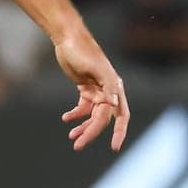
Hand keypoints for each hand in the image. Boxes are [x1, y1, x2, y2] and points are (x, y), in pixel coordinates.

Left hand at [55, 32, 129, 151]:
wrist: (68, 39)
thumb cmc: (82, 51)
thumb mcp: (95, 68)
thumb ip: (106, 86)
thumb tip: (114, 103)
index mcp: (114, 88)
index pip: (120, 115)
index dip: (119, 132)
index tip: (114, 147)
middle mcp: (108, 91)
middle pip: (102, 119)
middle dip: (91, 133)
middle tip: (77, 146)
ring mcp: (97, 91)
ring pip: (92, 116)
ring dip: (83, 127)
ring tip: (71, 137)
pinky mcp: (86, 89)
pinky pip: (83, 108)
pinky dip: (75, 115)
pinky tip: (66, 119)